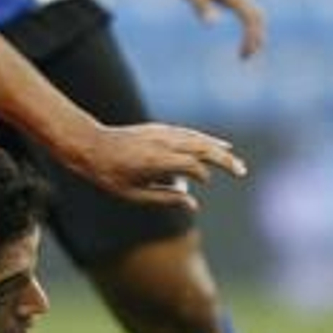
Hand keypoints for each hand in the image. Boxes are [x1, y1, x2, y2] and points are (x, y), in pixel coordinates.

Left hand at [79, 123, 247, 210]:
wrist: (90, 146)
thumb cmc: (109, 175)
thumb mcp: (133, 194)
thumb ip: (165, 198)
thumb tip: (193, 204)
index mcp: (156, 161)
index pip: (192, 165)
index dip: (203, 175)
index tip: (205, 185)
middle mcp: (162, 143)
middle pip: (202, 147)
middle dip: (224, 159)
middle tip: (241, 171)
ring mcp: (161, 133)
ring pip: (197, 138)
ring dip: (218, 148)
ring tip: (234, 160)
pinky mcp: (159, 128)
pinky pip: (187, 133)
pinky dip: (204, 139)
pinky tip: (215, 145)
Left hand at [162, 0, 265, 59]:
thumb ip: (200, 6)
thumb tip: (211, 24)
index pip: (251, 18)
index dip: (251, 38)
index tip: (242, 55)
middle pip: (258, 16)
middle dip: (257, 38)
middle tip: (244, 58)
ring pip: (254, 13)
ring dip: (255, 32)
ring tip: (244, 53)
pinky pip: (245, 10)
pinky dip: (249, 25)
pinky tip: (242, 34)